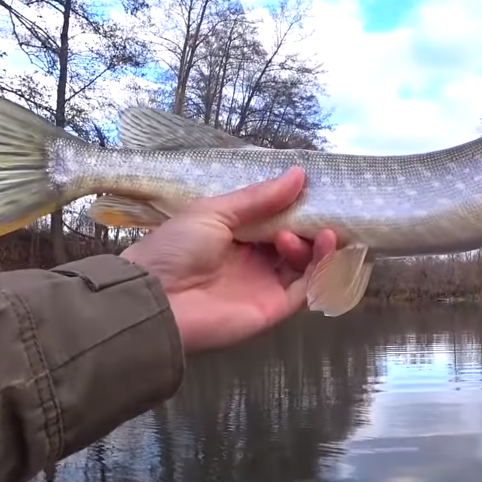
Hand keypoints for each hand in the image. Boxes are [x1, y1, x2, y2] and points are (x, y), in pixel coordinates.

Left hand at [120, 167, 336, 352]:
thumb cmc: (176, 248)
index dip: (296, 206)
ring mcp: (265, 285)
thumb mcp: (215, 212)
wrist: (157, 299)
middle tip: (324, 209)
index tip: (315, 188)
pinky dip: (321, 267)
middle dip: (310, 224)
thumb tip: (298, 174)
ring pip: (305, 264)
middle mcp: (254, 260)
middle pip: (295, 241)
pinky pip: (307, 288)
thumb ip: (259, 197)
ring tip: (316, 231)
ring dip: (316, 244)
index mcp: (236, 235)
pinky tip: (325, 244)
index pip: (275, 219)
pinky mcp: (275, 307)